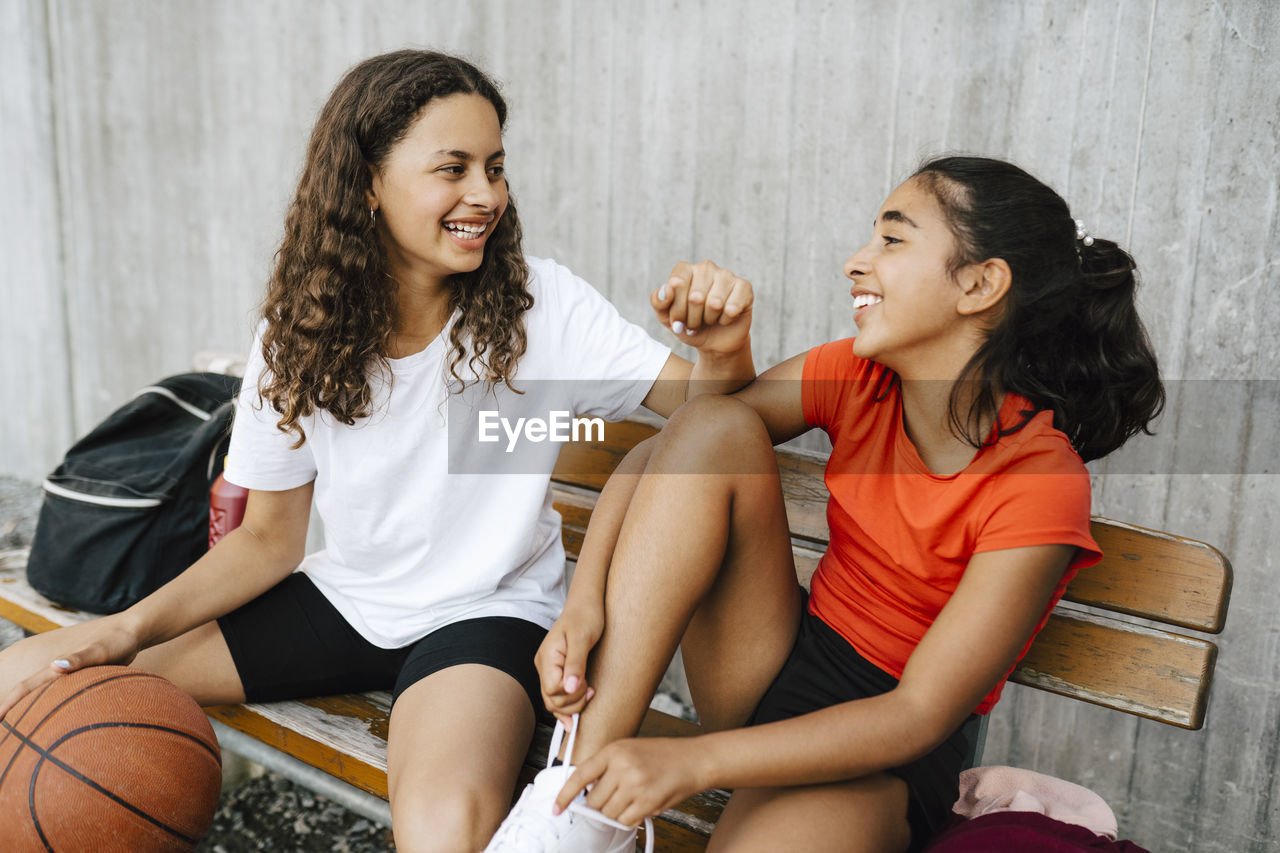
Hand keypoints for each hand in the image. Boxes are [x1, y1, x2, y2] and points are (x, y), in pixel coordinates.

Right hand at [0, 616, 141, 719]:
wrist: (132, 632)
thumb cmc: (116, 641)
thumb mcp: (99, 651)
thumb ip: (78, 658)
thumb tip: (54, 666)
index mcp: (56, 667)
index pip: (25, 687)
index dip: (8, 704)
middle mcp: (57, 672)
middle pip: (28, 694)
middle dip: (12, 711)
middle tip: (3, 733)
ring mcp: (68, 676)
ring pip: (43, 697)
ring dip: (30, 711)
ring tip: (21, 733)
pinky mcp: (80, 680)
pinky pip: (60, 697)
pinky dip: (51, 707)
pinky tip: (52, 720)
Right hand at [535, 602, 603, 726]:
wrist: (585, 604)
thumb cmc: (585, 617)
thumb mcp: (582, 639)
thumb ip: (576, 664)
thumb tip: (570, 688)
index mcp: (548, 657)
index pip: (553, 690)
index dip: (571, 694)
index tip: (588, 685)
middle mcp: (543, 665)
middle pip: (551, 699)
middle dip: (572, 703)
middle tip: (591, 691)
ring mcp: (548, 669)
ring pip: (553, 700)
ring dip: (571, 705)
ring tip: (589, 693)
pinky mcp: (556, 670)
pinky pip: (557, 694)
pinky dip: (567, 703)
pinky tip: (578, 705)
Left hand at [555, 736, 708, 827]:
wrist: (693, 760)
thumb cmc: (661, 754)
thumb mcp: (629, 748)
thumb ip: (606, 766)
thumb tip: (585, 791)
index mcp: (614, 751)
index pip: (580, 775)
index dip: (565, 794)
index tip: (556, 808)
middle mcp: (622, 767)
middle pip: (594, 801)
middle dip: (601, 803)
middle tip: (616, 795)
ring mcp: (635, 786)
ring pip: (609, 814)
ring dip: (616, 811)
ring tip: (633, 796)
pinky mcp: (647, 803)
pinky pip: (625, 821)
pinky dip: (630, 817)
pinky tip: (642, 803)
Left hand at [652, 261, 752, 356]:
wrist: (713, 342)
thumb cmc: (689, 326)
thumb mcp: (667, 318)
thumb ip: (659, 303)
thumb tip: (666, 289)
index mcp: (685, 270)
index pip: (677, 282)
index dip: (677, 307)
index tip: (678, 318)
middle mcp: (706, 268)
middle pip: (695, 296)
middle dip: (692, 318)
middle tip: (695, 322)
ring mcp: (726, 275)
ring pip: (715, 303)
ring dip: (710, 319)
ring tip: (710, 319)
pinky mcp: (744, 287)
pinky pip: (732, 308)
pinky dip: (726, 320)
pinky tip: (726, 318)